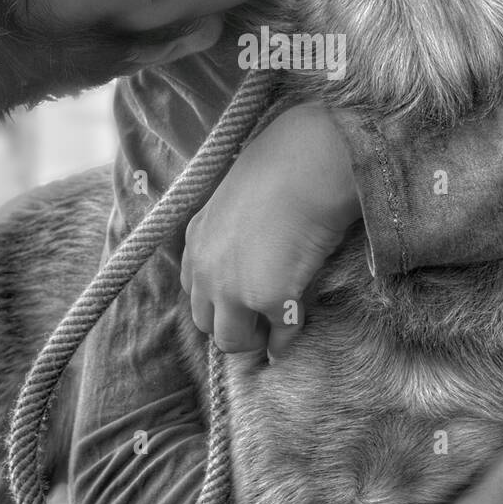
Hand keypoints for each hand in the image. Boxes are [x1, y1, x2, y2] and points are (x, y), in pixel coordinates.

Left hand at [181, 103, 361, 358]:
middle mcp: (205, 269)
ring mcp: (233, 289)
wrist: (308, 163)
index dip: (218, 297)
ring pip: (232, 341)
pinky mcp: (268, 300)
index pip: (194, 288)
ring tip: (277, 328)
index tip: (241, 297)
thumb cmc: (284, 166)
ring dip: (255, 339)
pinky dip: (290, 337)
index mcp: (196, 239)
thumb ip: (234, 228)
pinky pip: (279, 338)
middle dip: (232, 324)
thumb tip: (257, 246)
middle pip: (205, 321)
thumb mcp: (238, 197)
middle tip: (261, 318)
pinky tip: (301, 323)